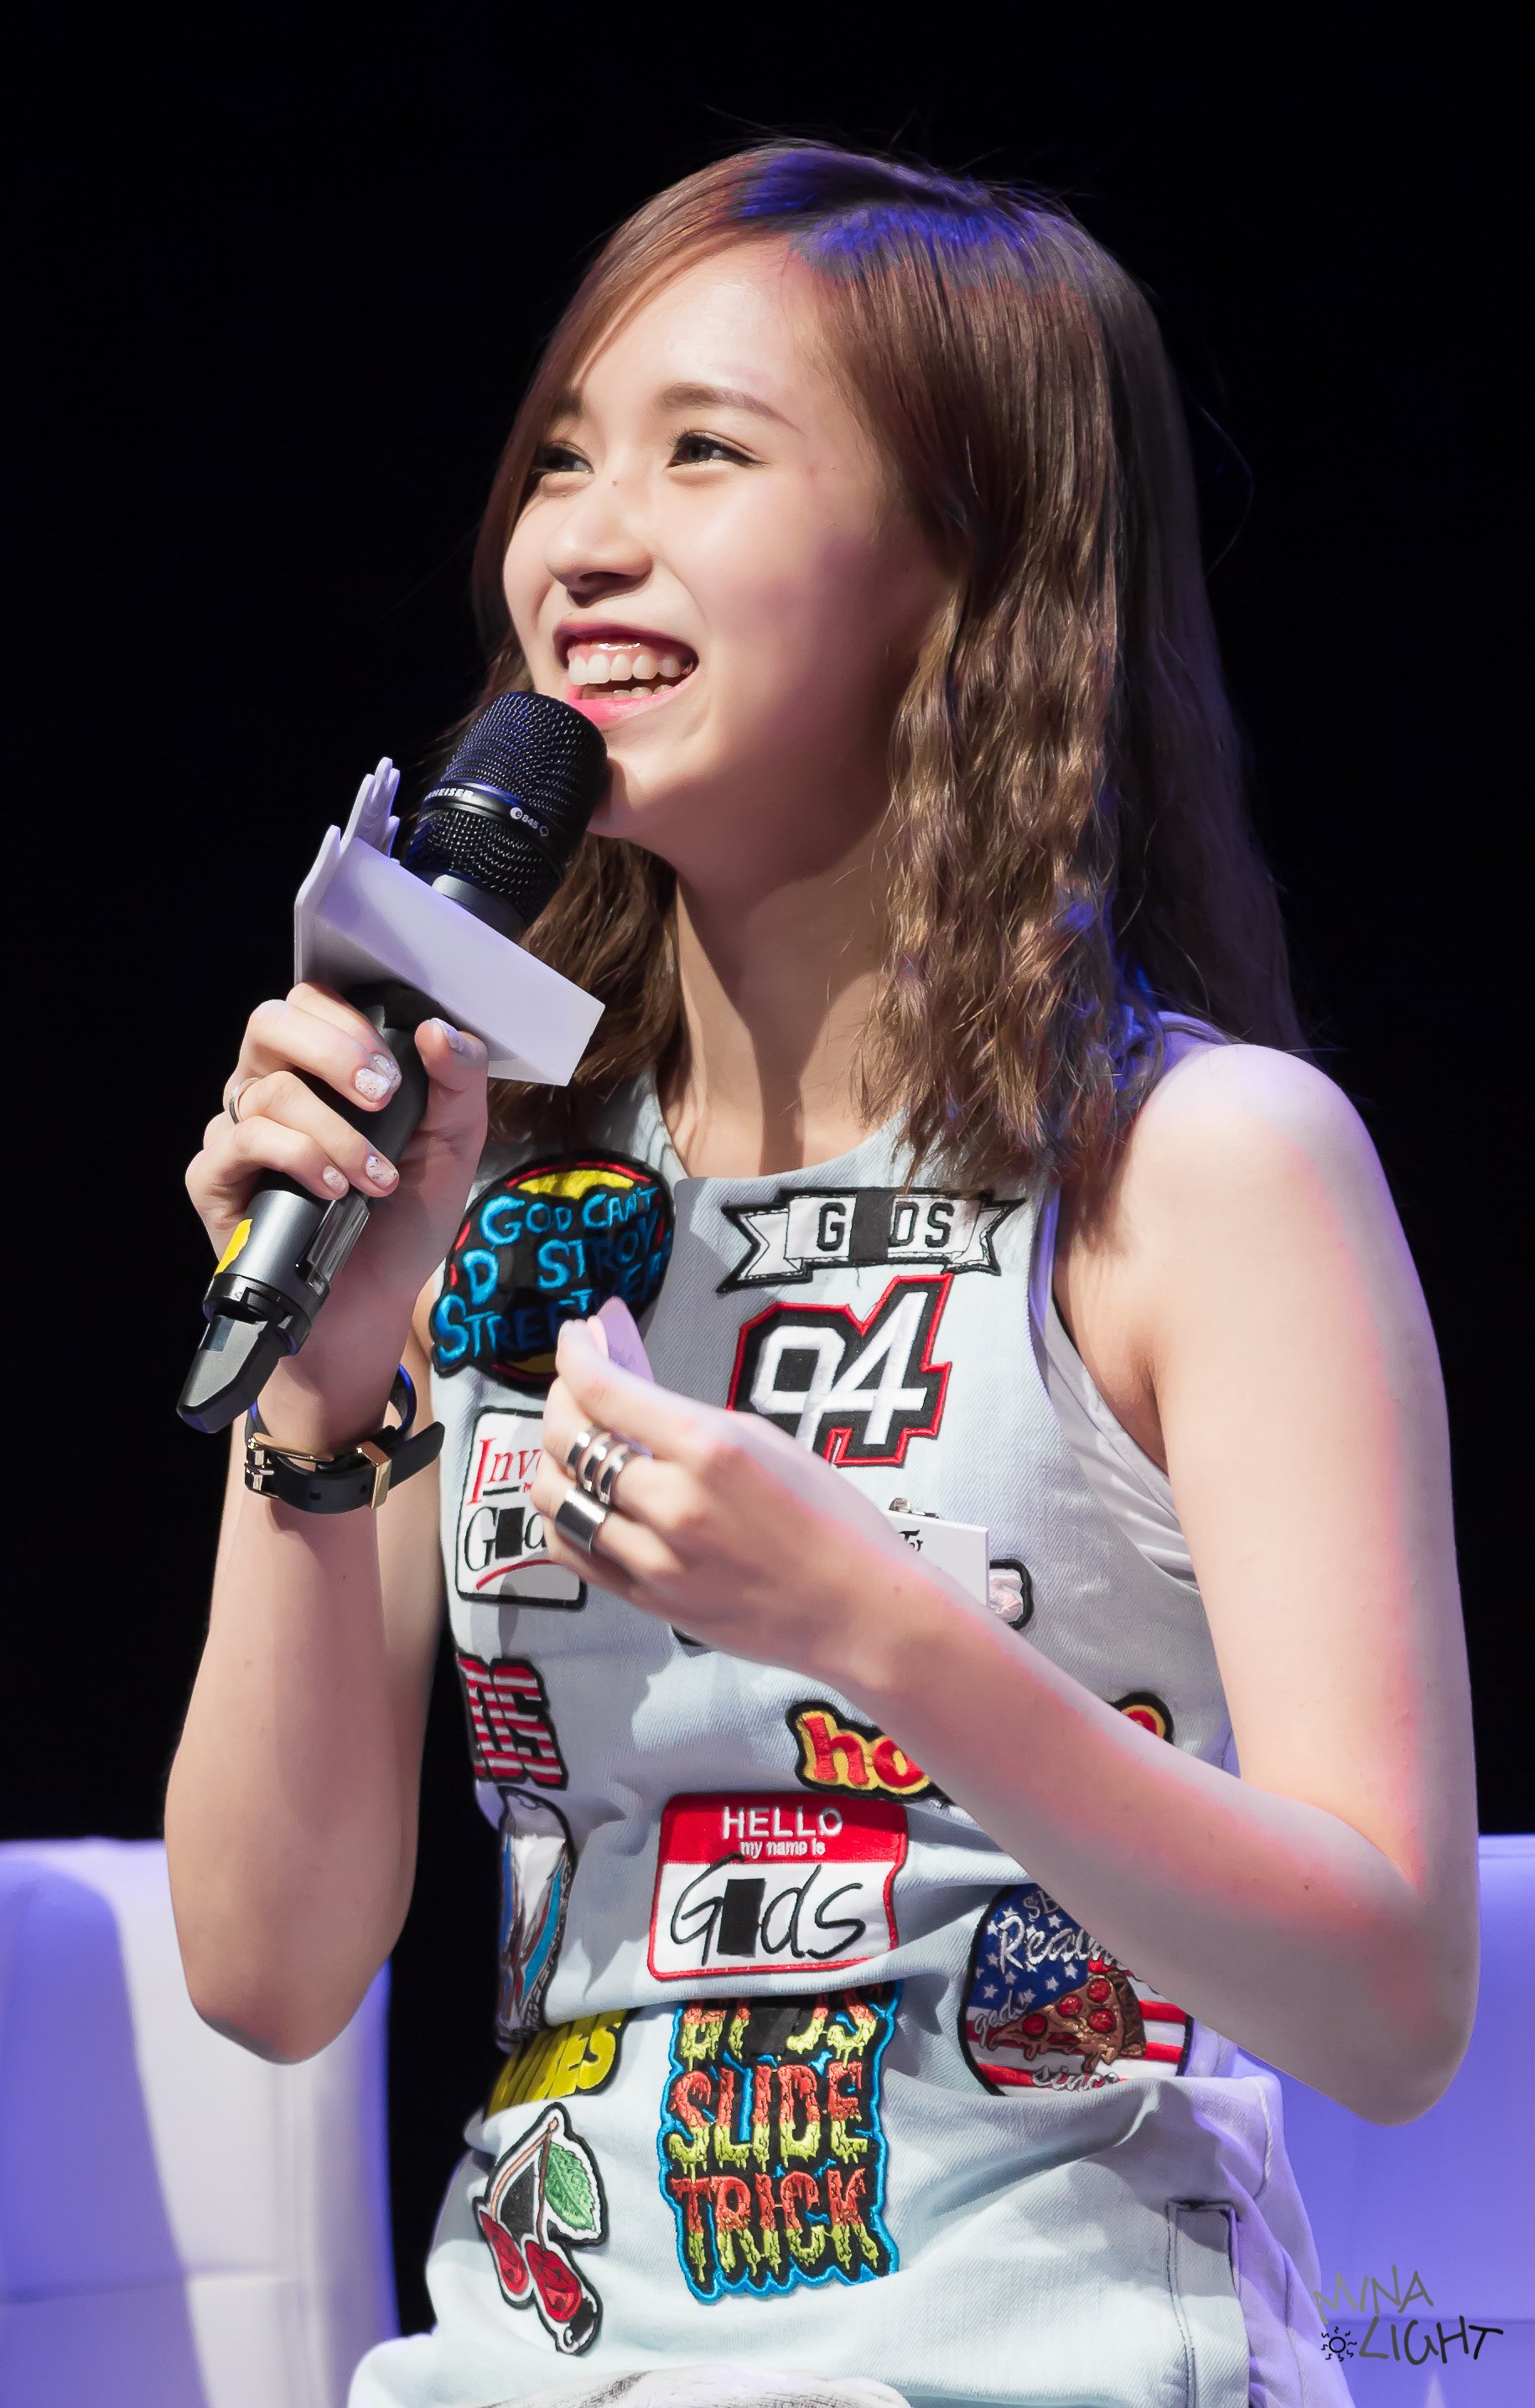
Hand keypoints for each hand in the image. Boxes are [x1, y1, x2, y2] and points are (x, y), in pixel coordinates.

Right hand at [186, 983, 487, 1432]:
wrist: (371, 1305)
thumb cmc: (403, 1220)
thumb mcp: (452, 1147)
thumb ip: (458, 1084)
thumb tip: (440, 1030)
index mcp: (319, 1068)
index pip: (313, 1002)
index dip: (350, 1021)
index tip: (396, 1068)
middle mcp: (269, 1088)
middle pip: (271, 1022)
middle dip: (333, 1051)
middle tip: (381, 1095)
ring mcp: (236, 1131)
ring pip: (270, 1091)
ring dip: (336, 1134)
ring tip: (375, 1180)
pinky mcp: (214, 1177)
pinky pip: (242, 1141)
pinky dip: (297, 1159)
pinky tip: (331, 1191)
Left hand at [530, 1310, 934, 1685]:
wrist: (859, 1610)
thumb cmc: (831, 1517)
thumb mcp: (765, 1439)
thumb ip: (688, 1415)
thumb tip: (628, 1381)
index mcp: (708, 1449)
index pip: (603, 1390)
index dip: (575, 1353)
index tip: (576, 1337)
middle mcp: (672, 1503)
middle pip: (567, 1439)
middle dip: (562, 1397)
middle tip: (578, 1385)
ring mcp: (654, 1560)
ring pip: (555, 1498)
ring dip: (554, 1460)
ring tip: (576, 1444)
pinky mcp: (648, 1601)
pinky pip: (574, 1552)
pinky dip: (566, 1518)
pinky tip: (584, 1500)